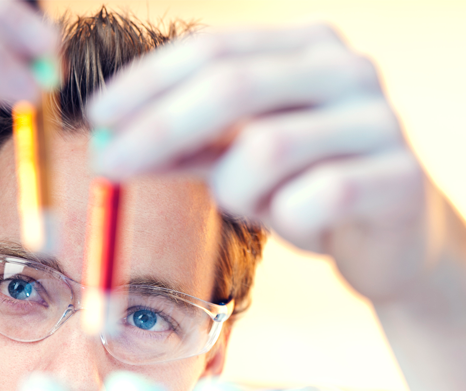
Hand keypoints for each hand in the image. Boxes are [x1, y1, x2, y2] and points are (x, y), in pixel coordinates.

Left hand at [88, 24, 442, 302]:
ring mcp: (378, 118)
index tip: (95, 115)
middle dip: (157, 129)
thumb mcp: (237, 161)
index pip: (212, 48)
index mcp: (305, 48)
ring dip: (236, 192)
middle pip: (231, 86)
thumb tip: (110, 143)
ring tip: (254, 206)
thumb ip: (185, 147)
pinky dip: (286, 219)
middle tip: (106, 165)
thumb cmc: (306, 188)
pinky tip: (303, 224)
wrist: (394, 238)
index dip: (147, 81)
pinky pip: (312, 199)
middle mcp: (345, 68)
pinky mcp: (400, 176)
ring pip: (265, 150)